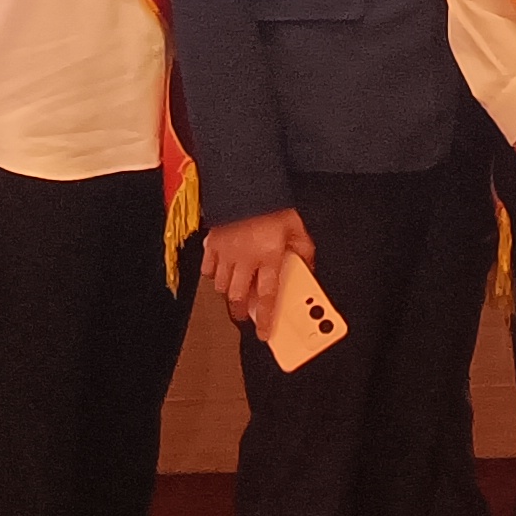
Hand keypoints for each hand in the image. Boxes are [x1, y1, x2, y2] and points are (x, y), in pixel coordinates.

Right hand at [202, 206, 314, 330]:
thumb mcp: (297, 228)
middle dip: (241, 311)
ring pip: (222, 286)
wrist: (248, 182)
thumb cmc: (274, 203)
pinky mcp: (212, 242)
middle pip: (238, 297)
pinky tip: (223, 270)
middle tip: (245, 314)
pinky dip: (213, 274)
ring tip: (238, 289)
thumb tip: (308, 269)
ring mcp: (226, 251)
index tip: (264, 333)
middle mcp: (245, 258)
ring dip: (230, 292)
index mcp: (268, 256)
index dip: (265, 319)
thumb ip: (304, 251)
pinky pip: (208, 268)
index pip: (267, 296)